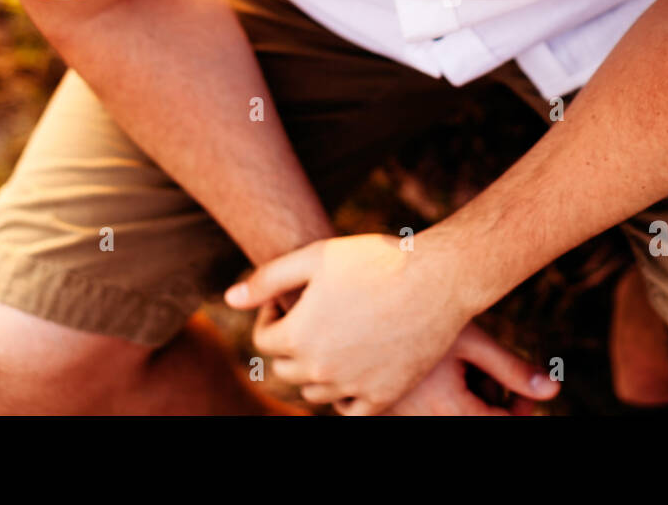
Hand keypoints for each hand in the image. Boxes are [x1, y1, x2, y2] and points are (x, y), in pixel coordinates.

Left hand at [225, 232, 473, 413]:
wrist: (438, 277)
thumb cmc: (375, 259)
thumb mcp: (316, 256)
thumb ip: (268, 279)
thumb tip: (229, 299)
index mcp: (298, 335)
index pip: (263, 342)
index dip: (270, 318)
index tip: (288, 300)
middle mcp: (321, 368)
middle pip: (286, 369)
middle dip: (290, 343)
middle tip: (313, 316)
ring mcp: (353, 385)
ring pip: (316, 391)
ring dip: (316, 368)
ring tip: (334, 336)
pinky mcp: (384, 395)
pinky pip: (351, 410)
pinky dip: (344, 395)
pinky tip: (354, 365)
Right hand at [378, 324, 558, 414]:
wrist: (368, 302)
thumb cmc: (425, 316)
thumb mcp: (474, 341)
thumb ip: (513, 370)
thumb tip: (555, 391)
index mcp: (447, 409)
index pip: (501, 424)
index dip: (521, 405)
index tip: (524, 383)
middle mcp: (422, 420)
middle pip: (476, 419)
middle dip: (489, 396)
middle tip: (486, 363)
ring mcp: (402, 415)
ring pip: (451, 415)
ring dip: (465, 394)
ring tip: (459, 359)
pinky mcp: (383, 406)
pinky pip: (424, 410)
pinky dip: (440, 393)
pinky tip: (436, 363)